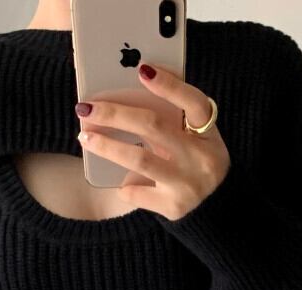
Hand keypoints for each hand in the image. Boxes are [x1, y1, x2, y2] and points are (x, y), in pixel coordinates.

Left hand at [75, 62, 229, 220]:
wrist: (216, 208)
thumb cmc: (196, 162)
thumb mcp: (195, 139)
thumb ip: (172, 119)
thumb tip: (125, 96)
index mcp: (208, 134)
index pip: (194, 103)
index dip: (170, 86)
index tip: (142, 70)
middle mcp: (201, 159)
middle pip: (154, 127)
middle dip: (115, 114)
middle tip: (87, 108)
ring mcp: (187, 184)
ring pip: (140, 160)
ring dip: (108, 146)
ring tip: (85, 137)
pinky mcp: (174, 207)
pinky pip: (138, 193)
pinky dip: (123, 186)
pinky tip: (117, 182)